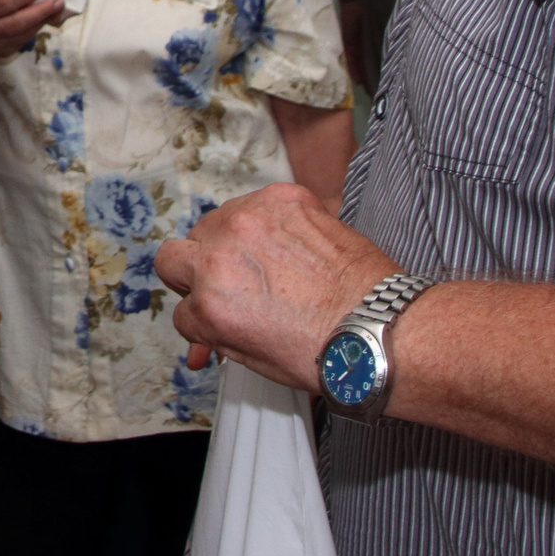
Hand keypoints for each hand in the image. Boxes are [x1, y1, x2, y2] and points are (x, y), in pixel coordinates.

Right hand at [0, 0, 63, 61]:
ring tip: (57, 7)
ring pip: (23, 33)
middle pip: (17, 21)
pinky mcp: (3, 52)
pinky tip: (45, 18)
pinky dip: (36, 28)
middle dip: (41, 10)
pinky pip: (24, 39)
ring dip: (42, 19)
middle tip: (58, 0)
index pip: (4, 1)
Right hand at [150, 183, 393, 389]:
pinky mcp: (282, 198)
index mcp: (210, 304)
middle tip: (228, 284)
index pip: (180, 306)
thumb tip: (203, 331)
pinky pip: (255, 203)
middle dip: (196, 272)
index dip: (201, 314)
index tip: (220, 315)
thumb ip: (217, 334)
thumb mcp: (254, 357)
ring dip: (229, 241)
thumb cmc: (325, 349)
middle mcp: (221, 257)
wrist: (379, 325)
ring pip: (213, 222)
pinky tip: (290, 244)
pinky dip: (266, 221)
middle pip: (176, 254)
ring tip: (265, 263)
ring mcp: (250, 220)